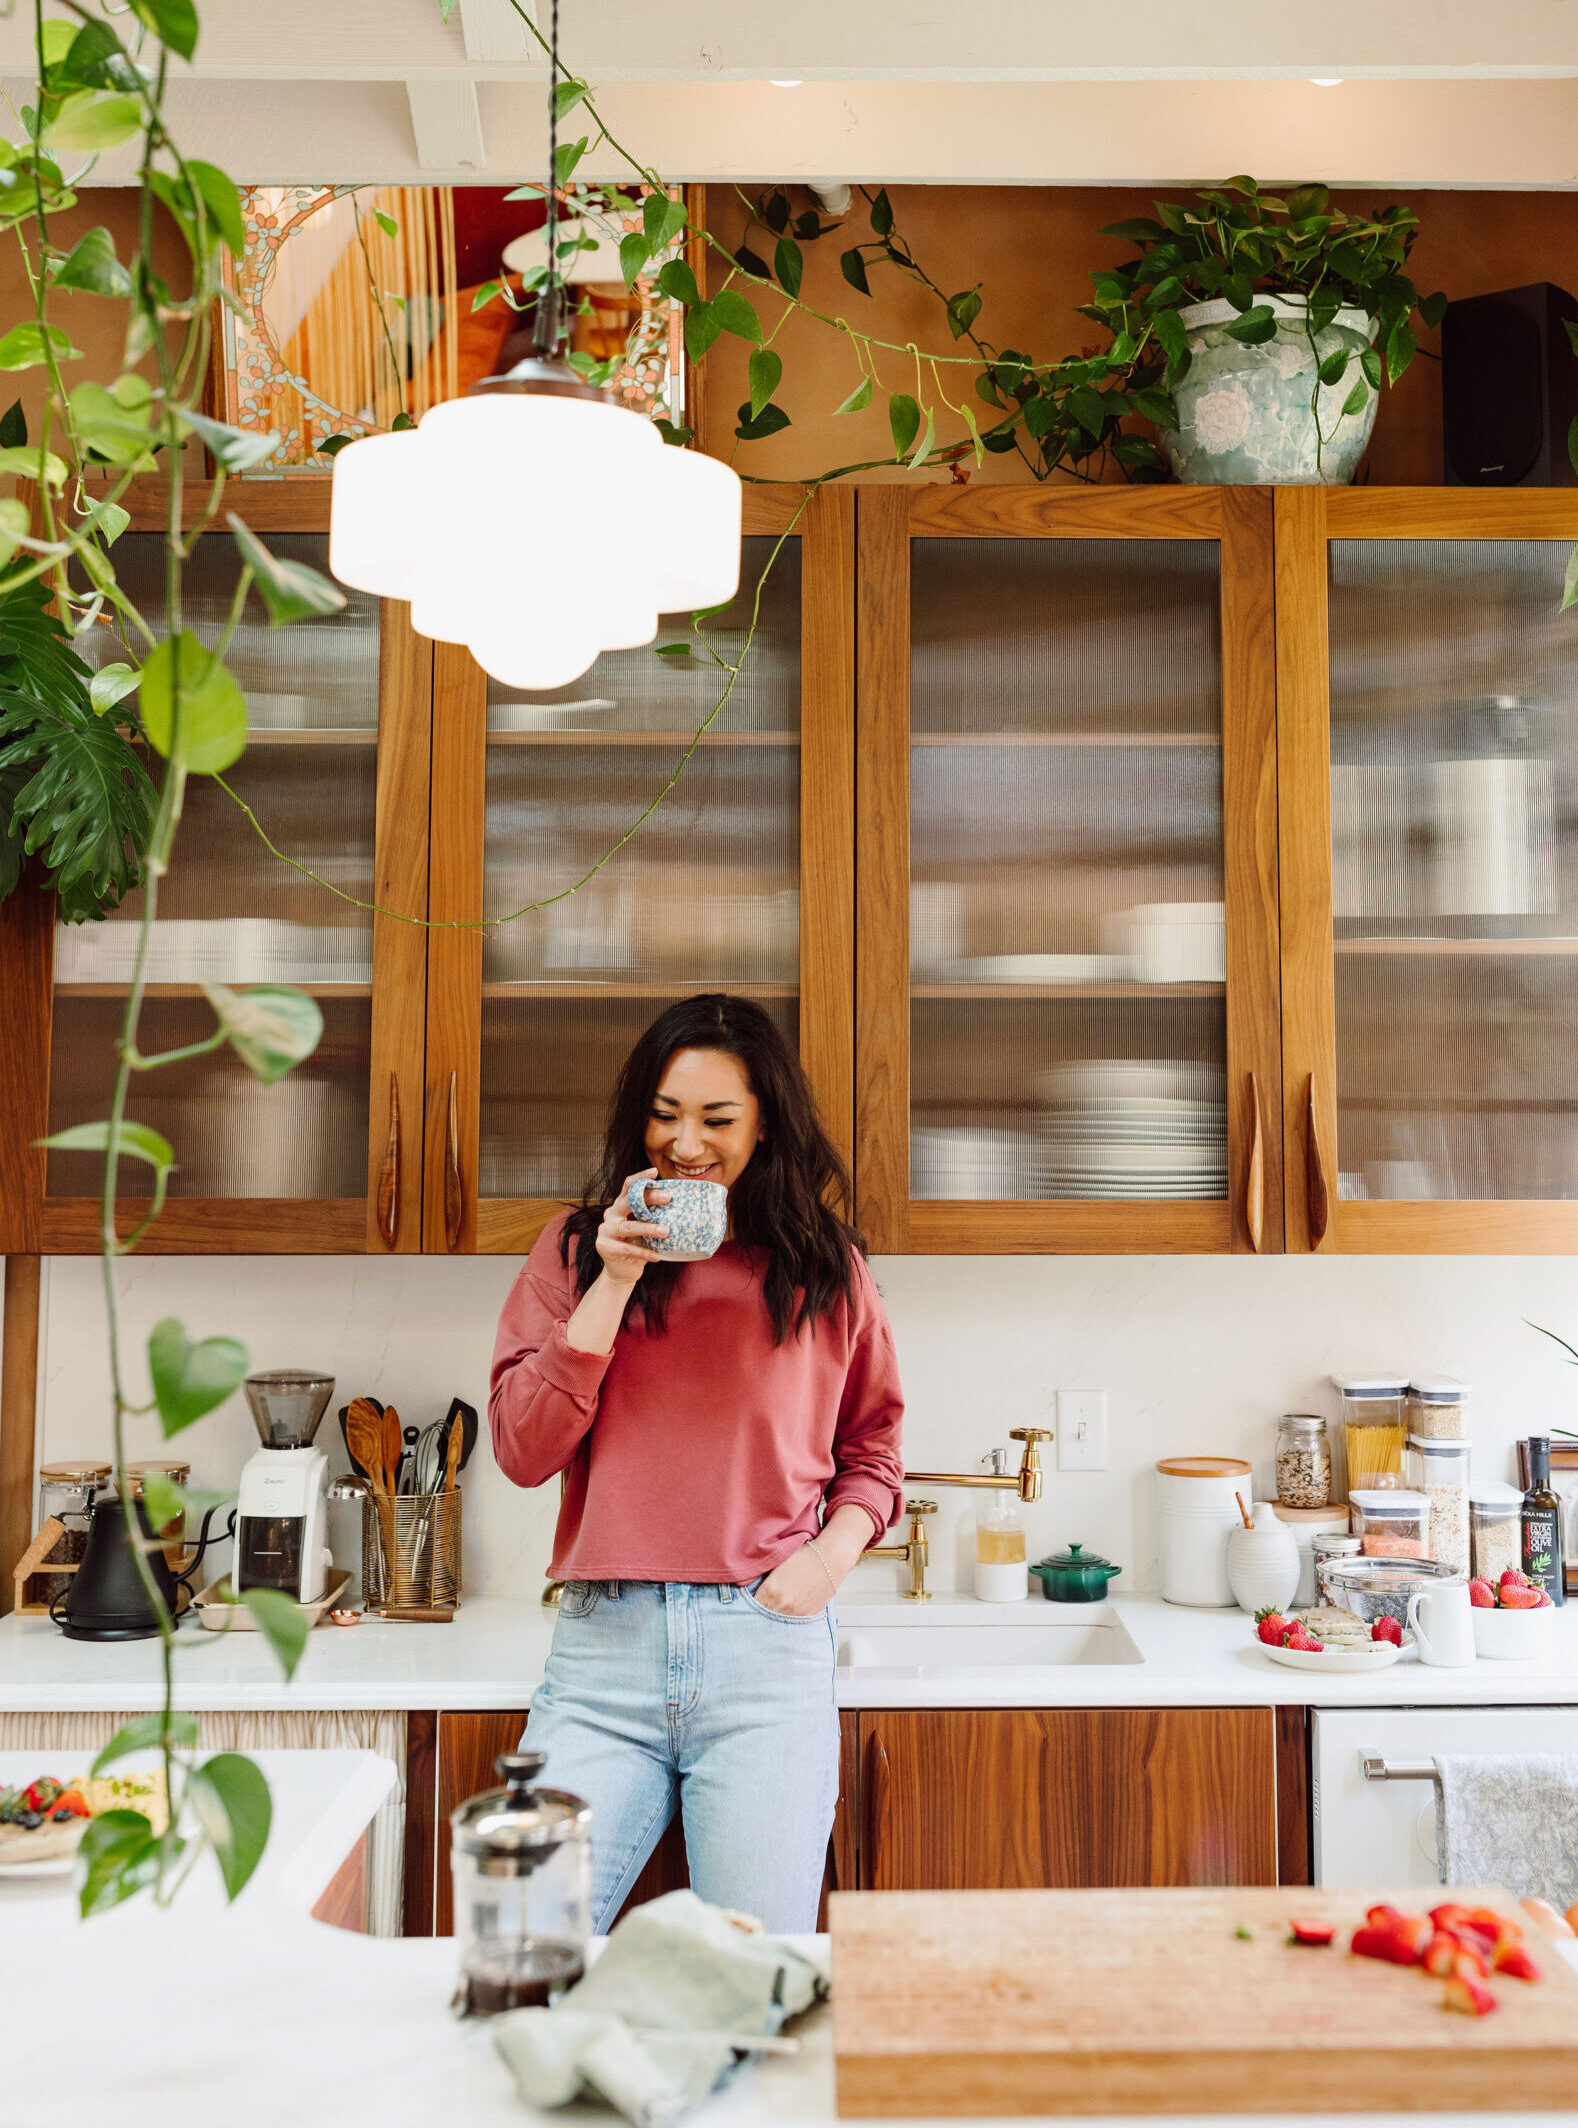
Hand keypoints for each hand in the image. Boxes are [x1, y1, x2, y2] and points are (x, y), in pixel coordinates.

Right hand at [595, 1170, 671, 1287]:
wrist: (621, 1271)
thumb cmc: (637, 1245)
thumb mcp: (645, 1227)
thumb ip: (653, 1216)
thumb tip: (682, 1206)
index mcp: (620, 1205)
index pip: (628, 1186)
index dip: (640, 1177)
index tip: (655, 1172)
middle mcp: (611, 1214)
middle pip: (628, 1202)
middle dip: (649, 1198)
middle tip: (668, 1198)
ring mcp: (605, 1230)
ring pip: (628, 1226)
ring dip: (648, 1228)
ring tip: (665, 1231)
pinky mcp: (605, 1247)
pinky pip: (627, 1248)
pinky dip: (644, 1252)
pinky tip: (657, 1255)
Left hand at [753, 1542, 840, 1616]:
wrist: (831, 1557)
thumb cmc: (806, 1555)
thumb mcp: (778, 1563)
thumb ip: (764, 1578)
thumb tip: (752, 1587)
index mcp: (771, 1589)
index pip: (751, 1605)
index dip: (750, 1602)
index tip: (750, 1600)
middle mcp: (782, 1603)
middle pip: (762, 1616)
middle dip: (761, 1611)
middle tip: (761, 1606)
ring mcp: (796, 1612)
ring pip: (777, 1622)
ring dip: (774, 1616)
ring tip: (777, 1607)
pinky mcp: (808, 1615)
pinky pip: (792, 1622)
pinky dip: (789, 1617)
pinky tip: (789, 1608)